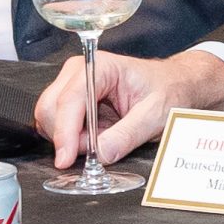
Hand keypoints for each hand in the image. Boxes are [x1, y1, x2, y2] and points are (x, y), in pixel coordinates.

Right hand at [32, 48, 223, 168]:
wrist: (174, 85)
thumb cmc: (168, 90)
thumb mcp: (156, 114)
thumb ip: (128, 134)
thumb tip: (100, 154)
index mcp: (102, 66)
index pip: (70, 99)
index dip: (65, 132)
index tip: (66, 158)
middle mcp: (81, 71)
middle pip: (50, 108)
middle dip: (67, 137)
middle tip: (95, 149)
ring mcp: (73, 85)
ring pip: (49, 119)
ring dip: (70, 139)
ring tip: (104, 137)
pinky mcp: (72, 101)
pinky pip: (57, 125)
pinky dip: (72, 138)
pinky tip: (96, 136)